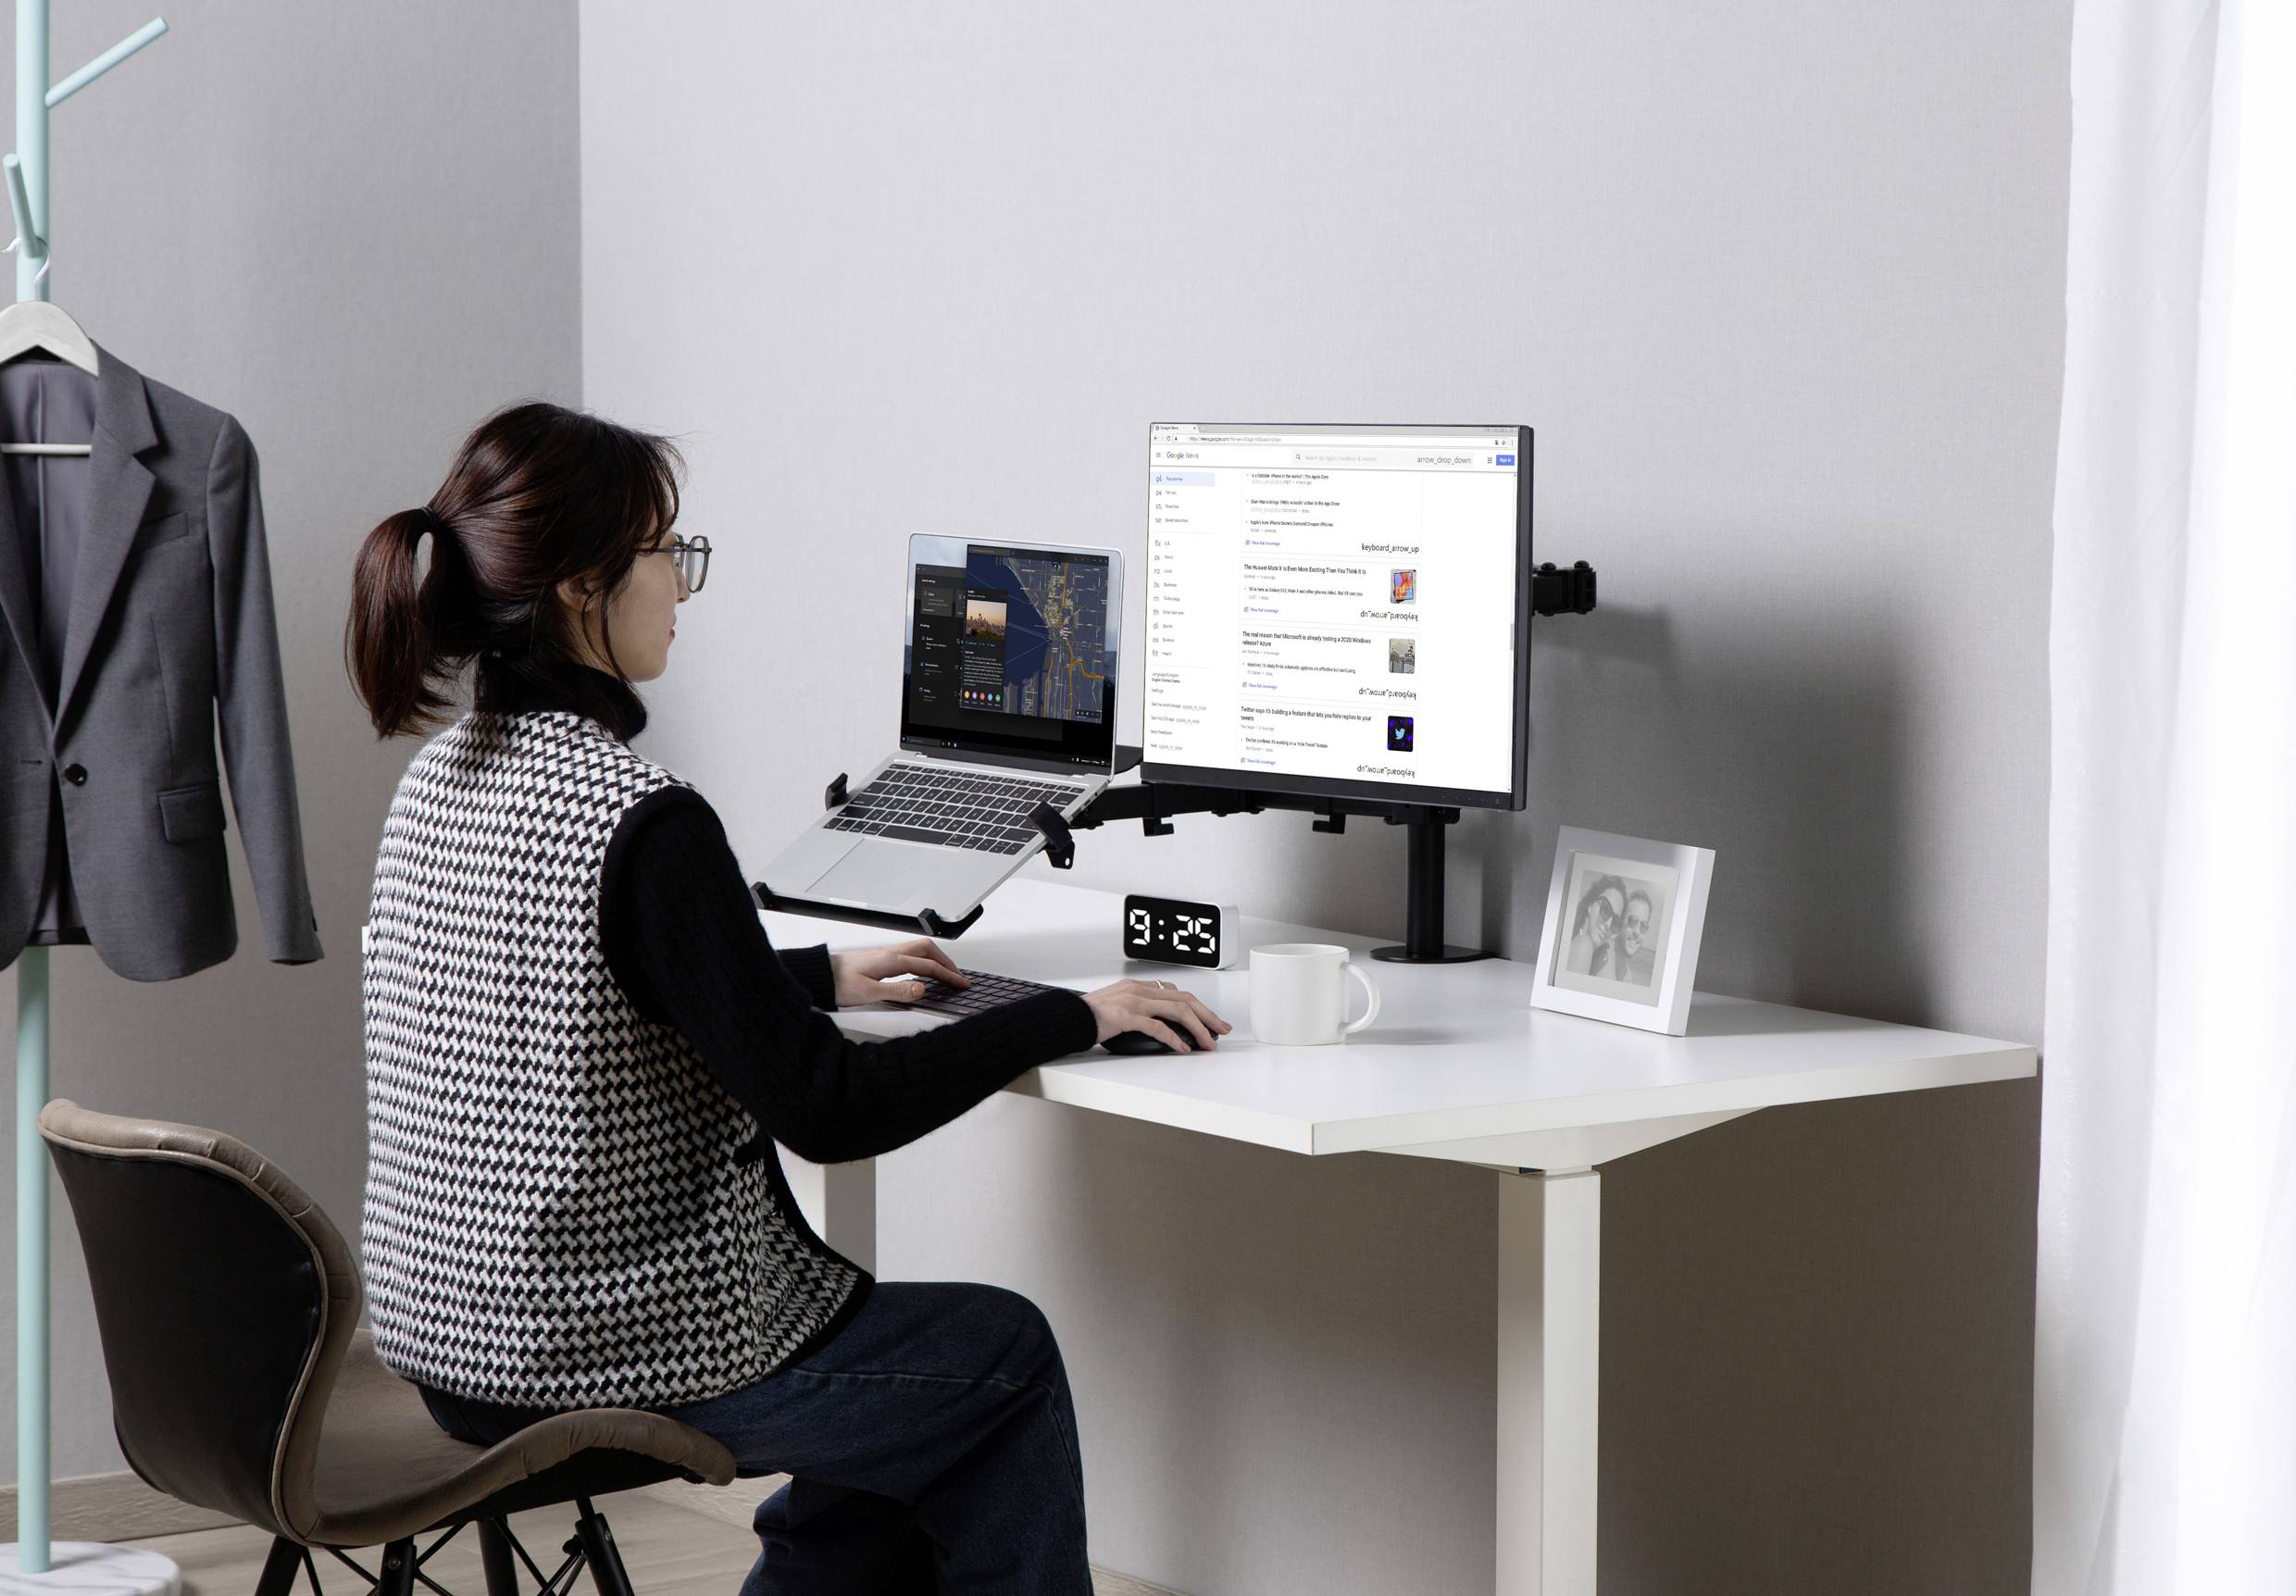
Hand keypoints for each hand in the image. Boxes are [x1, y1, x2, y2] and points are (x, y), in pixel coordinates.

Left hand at [830, 939, 965, 1005]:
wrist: (819, 975)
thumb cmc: (838, 983)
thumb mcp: (869, 993)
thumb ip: (898, 991)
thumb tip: (923, 990)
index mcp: (891, 961)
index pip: (929, 967)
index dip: (948, 976)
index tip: (961, 984)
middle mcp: (890, 953)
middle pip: (928, 950)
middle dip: (947, 962)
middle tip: (958, 977)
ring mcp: (885, 953)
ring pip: (919, 949)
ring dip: (936, 959)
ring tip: (946, 972)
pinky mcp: (880, 958)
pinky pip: (910, 953)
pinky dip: (924, 960)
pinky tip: (923, 970)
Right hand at [1082, 978, 1231, 1052]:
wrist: (1068, 1017)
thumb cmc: (1089, 1016)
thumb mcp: (1117, 1004)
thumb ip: (1138, 1008)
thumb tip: (1158, 1021)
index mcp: (1138, 986)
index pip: (1177, 993)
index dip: (1199, 1006)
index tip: (1210, 1020)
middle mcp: (1139, 990)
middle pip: (1185, 999)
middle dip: (1208, 1015)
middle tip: (1222, 1029)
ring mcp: (1134, 1001)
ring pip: (1178, 1010)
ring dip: (1198, 1028)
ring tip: (1207, 1043)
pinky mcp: (1127, 1016)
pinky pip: (1158, 1026)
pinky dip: (1174, 1038)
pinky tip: (1182, 1048)